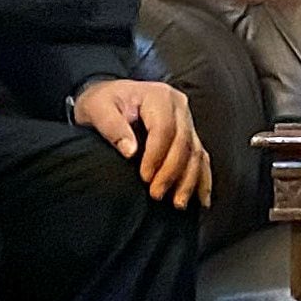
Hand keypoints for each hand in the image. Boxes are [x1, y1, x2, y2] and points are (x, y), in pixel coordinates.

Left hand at [73, 76, 208, 209]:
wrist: (109, 98)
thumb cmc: (103, 102)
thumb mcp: (97, 109)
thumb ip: (112, 127)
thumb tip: (130, 151)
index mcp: (159, 96)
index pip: (164, 128)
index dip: (156, 155)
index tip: (144, 177)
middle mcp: (179, 107)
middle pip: (184, 142)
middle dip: (172, 172)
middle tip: (156, 194)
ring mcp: (187, 121)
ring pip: (196, 152)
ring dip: (189, 180)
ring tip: (178, 203)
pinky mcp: (189, 135)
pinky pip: (201, 158)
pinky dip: (202, 179)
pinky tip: (201, 200)